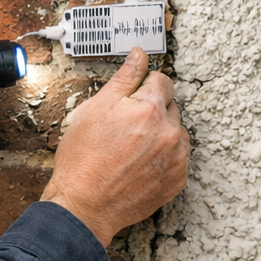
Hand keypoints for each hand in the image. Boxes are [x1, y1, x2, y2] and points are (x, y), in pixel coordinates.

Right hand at [40, 48, 187, 245]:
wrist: (84, 205)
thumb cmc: (83, 159)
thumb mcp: (95, 109)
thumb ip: (124, 78)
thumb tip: (138, 54)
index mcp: (151, 110)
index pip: (162, 81)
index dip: (142, 88)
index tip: (129, 101)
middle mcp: (170, 133)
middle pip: (170, 107)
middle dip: (151, 111)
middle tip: (124, 128)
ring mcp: (177, 159)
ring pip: (175, 133)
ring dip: (159, 134)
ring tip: (130, 149)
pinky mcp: (177, 181)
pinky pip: (176, 158)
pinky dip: (162, 158)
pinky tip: (138, 165)